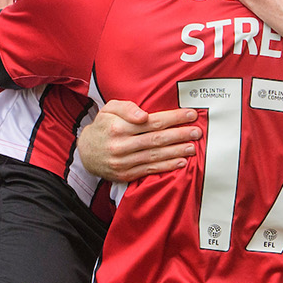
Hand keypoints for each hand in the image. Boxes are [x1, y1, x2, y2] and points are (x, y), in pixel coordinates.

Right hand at [77, 100, 201, 182]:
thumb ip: (127, 108)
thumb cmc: (103, 126)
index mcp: (118, 126)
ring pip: (156, 156)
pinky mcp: (126, 174)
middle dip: (180, 135)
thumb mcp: (109, 109)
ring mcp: (124, 162)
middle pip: (157, 139)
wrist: (86, 153)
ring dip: (177, 151)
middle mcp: (121, 145)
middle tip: (197, 132)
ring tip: (193, 146)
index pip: (152, 122)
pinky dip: (167, 166)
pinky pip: (150, 169)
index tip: (190, 114)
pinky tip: (181, 162)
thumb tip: (144, 116)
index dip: (174, 118)